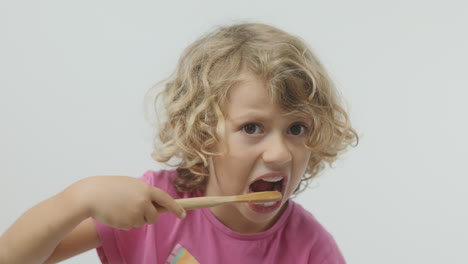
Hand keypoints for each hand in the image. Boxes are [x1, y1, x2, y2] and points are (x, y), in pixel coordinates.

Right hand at [64, 176, 184, 229]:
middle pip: (154, 217)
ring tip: (120, 207)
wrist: (90, 195)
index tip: (183, 214)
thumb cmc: (110, 187)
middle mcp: (143, 202)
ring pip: (142, 222)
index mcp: (145, 189)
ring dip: (134, 218)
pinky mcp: (126, 223)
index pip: (166, 199)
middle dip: (148, 216)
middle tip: (135, 209)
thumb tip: (155, 204)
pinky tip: (115, 213)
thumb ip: (144, 193)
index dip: (176, 207)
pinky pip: (130, 226)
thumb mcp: (130, 185)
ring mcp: (135, 213)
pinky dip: (124, 222)